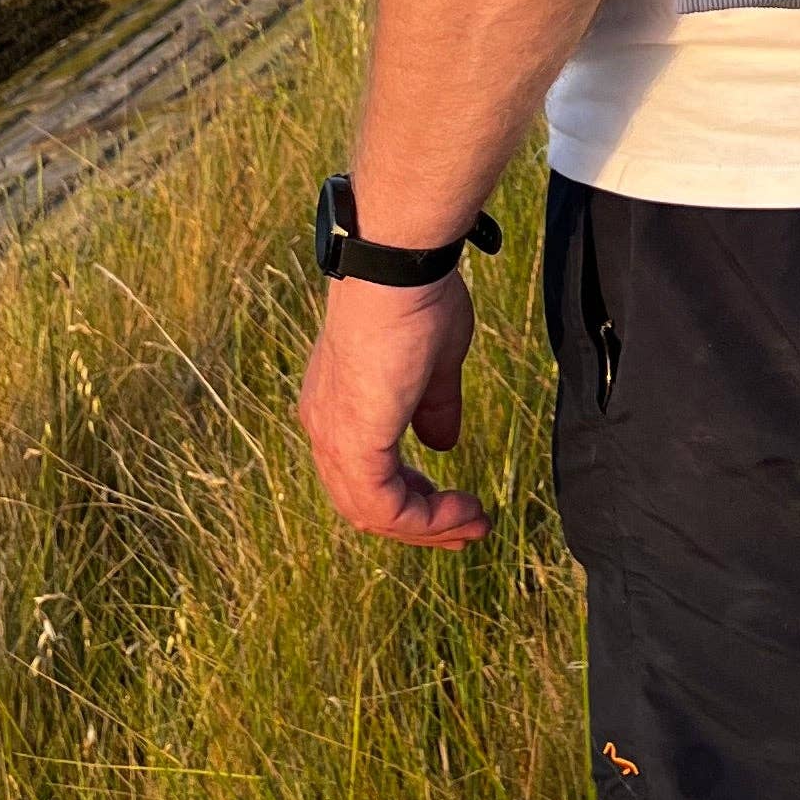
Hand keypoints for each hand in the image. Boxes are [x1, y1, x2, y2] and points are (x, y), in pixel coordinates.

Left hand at [295, 269, 489, 546]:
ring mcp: (334, 438)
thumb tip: (443, 443)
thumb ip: (434, 408)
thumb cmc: (415, 299)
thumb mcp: (433, 364)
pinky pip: (383, 508)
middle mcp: (325, 427)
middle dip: (421, 523)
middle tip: (467, 529)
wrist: (399, 270)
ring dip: (428, 526)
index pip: (365, 474)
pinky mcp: (353, 446)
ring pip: (373, 514)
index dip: (412, 498)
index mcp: (338, 406)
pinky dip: (425, 519)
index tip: (457, 503)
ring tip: (473, 522)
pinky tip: (462, 509)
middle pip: (365, 504)